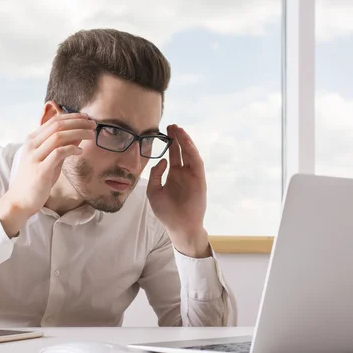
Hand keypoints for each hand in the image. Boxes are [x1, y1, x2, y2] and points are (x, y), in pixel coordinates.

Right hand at [0, 111, 95, 236]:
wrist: (20, 201)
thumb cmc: (36, 180)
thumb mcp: (51, 160)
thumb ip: (62, 146)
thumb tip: (79, 133)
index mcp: (32, 140)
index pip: (53, 121)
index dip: (72, 117)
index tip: (86, 117)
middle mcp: (31, 145)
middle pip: (57, 126)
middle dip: (78, 123)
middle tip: (93, 124)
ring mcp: (35, 157)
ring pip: (59, 136)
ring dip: (78, 133)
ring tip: (91, 135)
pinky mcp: (40, 170)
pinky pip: (58, 153)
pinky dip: (72, 149)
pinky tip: (80, 151)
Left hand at [147, 124, 210, 257]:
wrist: (179, 226)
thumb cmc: (166, 212)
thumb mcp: (154, 191)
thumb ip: (155, 175)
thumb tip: (162, 160)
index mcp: (174, 175)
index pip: (173, 155)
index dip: (170, 143)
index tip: (164, 132)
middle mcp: (184, 173)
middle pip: (181, 151)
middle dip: (177, 138)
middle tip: (171, 125)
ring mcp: (192, 176)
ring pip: (190, 154)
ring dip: (185, 141)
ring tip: (178, 129)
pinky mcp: (199, 179)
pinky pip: (196, 162)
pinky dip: (191, 151)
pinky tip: (185, 142)